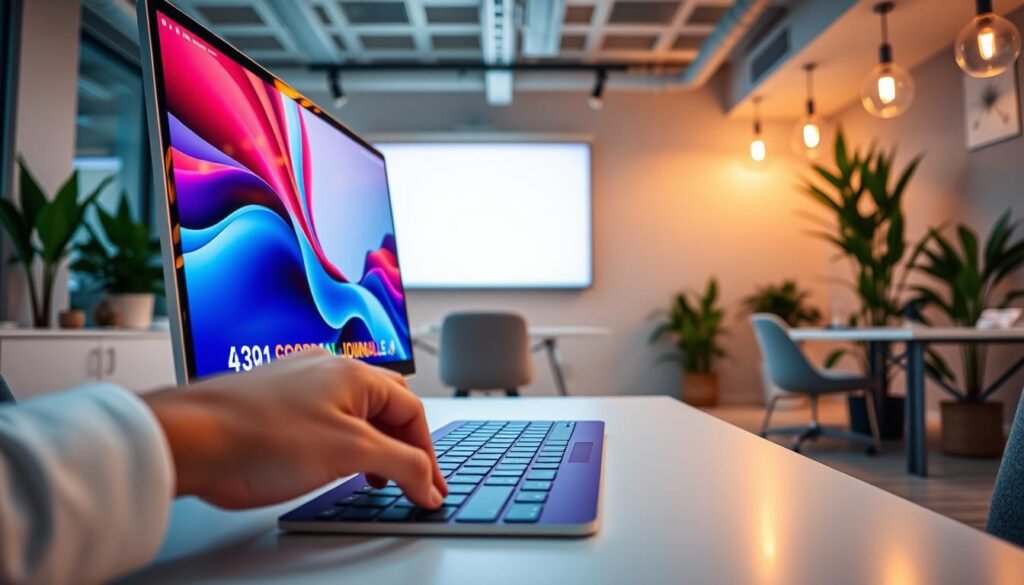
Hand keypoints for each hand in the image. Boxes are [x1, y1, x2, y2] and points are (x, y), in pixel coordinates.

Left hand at [143, 349, 446, 508]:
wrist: (188, 438)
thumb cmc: (258, 435)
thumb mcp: (348, 452)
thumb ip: (400, 464)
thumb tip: (428, 480)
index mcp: (354, 373)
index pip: (412, 410)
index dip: (427, 453)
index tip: (430, 487)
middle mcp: (329, 370)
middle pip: (387, 408)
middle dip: (404, 447)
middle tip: (410, 483)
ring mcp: (300, 383)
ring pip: (355, 413)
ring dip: (374, 447)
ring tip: (373, 480)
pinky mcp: (276, 401)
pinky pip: (325, 418)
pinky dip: (342, 442)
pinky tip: (332, 463)